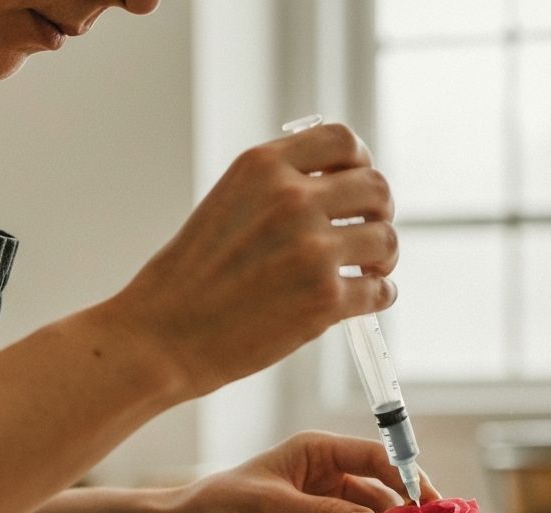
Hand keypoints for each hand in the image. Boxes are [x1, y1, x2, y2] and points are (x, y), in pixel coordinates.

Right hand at [106, 124, 397, 399]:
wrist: (164, 333)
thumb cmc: (192, 278)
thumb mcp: (229, 203)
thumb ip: (279, 189)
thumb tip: (339, 192)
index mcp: (265, 167)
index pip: (344, 141)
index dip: (363, 165)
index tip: (359, 189)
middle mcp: (293, 200)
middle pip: (377, 189)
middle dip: (380, 213)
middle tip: (368, 236)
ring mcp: (312, 250)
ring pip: (386, 240)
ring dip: (384, 258)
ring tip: (367, 272)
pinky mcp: (324, 299)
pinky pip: (381, 291)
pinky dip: (380, 295)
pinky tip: (364, 300)